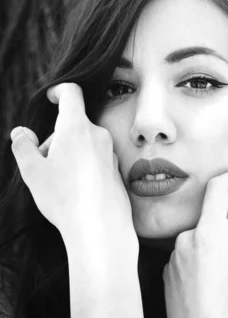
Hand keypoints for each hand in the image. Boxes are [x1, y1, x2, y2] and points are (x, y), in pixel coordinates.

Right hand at [10, 82, 135, 249]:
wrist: (99, 227)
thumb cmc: (63, 197)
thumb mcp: (32, 171)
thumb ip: (23, 147)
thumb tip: (21, 133)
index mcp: (76, 127)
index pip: (71, 93)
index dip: (59, 91)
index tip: (52, 96)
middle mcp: (97, 134)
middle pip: (73, 124)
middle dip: (55, 137)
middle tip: (43, 164)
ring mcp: (109, 151)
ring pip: (84, 142)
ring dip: (69, 152)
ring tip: (58, 181)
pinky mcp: (116, 168)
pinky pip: (95, 158)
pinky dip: (83, 165)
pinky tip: (76, 190)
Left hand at [162, 170, 227, 317]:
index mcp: (207, 234)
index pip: (217, 190)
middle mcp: (185, 241)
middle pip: (219, 224)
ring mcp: (174, 259)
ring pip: (207, 242)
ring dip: (224, 253)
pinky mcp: (169, 275)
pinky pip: (193, 257)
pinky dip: (208, 264)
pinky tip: (217, 291)